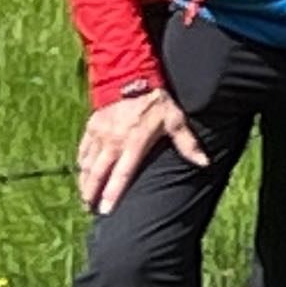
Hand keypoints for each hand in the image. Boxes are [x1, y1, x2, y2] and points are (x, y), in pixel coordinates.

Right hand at [77, 85, 205, 215]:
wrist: (131, 77)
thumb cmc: (157, 101)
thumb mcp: (176, 120)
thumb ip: (188, 144)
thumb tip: (205, 162)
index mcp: (134, 142)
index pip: (122, 173)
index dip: (113, 192)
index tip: (106, 209)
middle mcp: (113, 141)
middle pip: (98, 173)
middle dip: (92, 193)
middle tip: (89, 210)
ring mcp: (100, 135)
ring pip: (87, 164)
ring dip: (84, 182)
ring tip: (84, 198)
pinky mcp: (91, 128)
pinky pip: (83, 150)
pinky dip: (80, 164)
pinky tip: (81, 174)